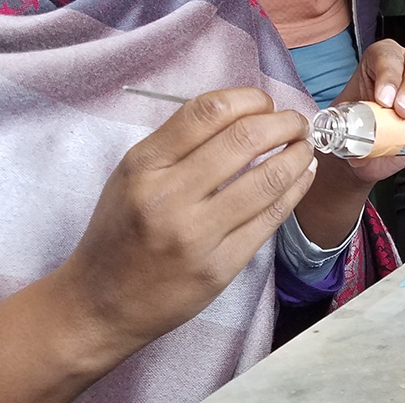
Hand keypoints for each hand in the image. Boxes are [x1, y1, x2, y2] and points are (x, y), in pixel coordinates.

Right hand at [58, 88, 314, 353]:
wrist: (99, 305)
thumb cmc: (120, 231)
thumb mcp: (132, 175)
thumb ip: (181, 143)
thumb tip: (246, 113)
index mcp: (143, 165)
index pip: (207, 112)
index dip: (249, 99)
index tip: (265, 103)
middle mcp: (168, 197)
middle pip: (245, 139)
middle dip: (284, 123)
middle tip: (297, 122)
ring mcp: (196, 236)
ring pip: (267, 179)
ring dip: (298, 154)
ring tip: (305, 146)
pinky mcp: (219, 268)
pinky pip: (270, 219)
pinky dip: (296, 190)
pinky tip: (303, 176)